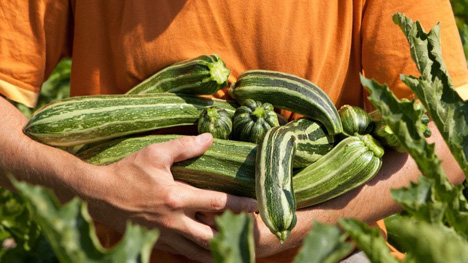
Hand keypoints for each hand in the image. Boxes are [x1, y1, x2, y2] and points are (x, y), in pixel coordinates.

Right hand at [86, 133, 257, 261]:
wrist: (97, 195)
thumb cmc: (127, 172)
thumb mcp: (155, 154)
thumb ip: (185, 147)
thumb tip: (210, 138)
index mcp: (177, 197)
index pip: (217, 203)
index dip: (240, 205)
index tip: (256, 206)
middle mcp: (174, 221)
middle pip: (214, 235)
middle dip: (233, 234)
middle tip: (249, 230)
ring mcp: (165, 235)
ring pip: (199, 250)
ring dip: (219, 249)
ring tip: (235, 245)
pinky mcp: (157, 242)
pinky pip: (183, 253)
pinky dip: (198, 254)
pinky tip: (208, 252)